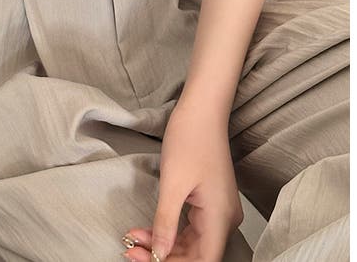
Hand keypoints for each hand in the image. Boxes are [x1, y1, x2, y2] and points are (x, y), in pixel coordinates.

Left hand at [121, 99, 243, 261]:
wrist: (200, 110)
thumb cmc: (190, 138)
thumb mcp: (173, 183)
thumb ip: (166, 222)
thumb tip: (160, 254)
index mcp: (220, 218)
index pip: (204, 261)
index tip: (147, 261)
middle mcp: (224, 219)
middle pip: (197, 255)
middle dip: (164, 256)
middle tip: (131, 251)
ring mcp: (217, 210)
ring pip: (191, 242)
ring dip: (163, 243)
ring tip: (133, 239)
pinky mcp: (209, 201)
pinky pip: (190, 227)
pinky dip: (169, 230)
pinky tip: (146, 228)